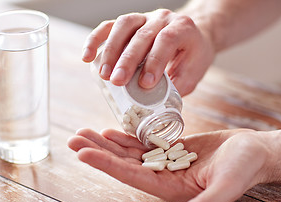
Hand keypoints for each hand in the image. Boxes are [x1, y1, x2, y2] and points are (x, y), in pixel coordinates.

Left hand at [67, 128, 271, 201]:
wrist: (254, 154)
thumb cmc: (243, 170)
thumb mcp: (226, 188)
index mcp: (170, 188)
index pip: (130, 176)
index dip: (106, 165)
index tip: (82, 153)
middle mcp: (162, 176)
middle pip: (122, 163)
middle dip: (98, 151)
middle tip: (74, 138)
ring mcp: (165, 162)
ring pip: (129, 152)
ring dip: (106, 143)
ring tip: (85, 132)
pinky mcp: (171, 150)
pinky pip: (143, 143)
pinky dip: (125, 138)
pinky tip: (111, 131)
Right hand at [82, 9, 214, 95]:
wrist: (192, 34)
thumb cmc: (192, 56)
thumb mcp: (193, 72)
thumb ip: (177, 86)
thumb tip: (156, 105)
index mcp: (182, 29)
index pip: (166, 40)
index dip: (154, 61)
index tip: (145, 84)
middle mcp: (162, 19)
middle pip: (142, 35)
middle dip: (128, 60)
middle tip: (116, 81)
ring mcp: (144, 17)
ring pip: (123, 27)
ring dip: (110, 51)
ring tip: (103, 75)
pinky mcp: (129, 22)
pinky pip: (109, 26)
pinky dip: (95, 40)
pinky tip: (87, 56)